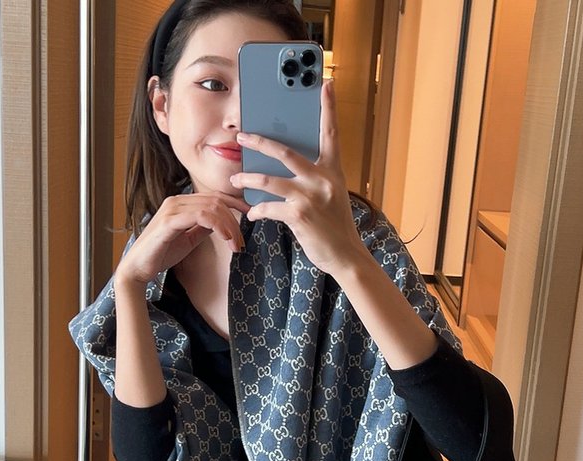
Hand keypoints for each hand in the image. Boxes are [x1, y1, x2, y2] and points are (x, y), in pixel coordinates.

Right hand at [115, 192, 250, 285]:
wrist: (138, 268)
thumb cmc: (161, 254)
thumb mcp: (188, 238)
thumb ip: (202, 228)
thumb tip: (221, 223)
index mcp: (182, 203)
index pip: (214, 196)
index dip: (236, 204)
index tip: (251, 216)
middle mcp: (177, 200)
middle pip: (217, 201)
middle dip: (235, 220)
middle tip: (242, 242)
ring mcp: (173, 208)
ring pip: (212, 207)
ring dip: (229, 226)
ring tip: (236, 246)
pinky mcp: (170, 221)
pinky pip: (201, 216)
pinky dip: (218, 226)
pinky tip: (226, 240)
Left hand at [230, 78, 368, 277]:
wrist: (345, 254)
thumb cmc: (335, 225)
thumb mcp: (332, 195)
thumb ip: (315, 178)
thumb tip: (286, 168)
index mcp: (333, 170)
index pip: (330, 133)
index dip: (328, 108)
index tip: (326, 84)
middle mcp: (323, 179)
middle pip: (285, 151)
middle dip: (259, 142)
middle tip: (242, 136)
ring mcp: (310, 196)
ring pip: (270, 180)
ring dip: (249, 180)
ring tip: (237, 179)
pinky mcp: (299, 215)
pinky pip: (269, 208)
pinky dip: (258, 210)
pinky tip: (252, 213)